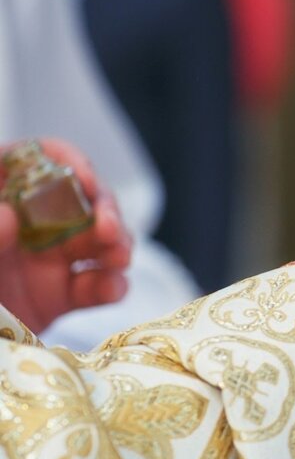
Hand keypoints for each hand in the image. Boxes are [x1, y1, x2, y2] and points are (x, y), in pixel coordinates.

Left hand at [0, 140, 130, 331]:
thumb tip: (7, 214)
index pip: (28, 159)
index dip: (61, 160)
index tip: (82, 178)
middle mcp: (21, 227)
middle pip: (75, 198)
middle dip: (102, 206)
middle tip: (108, 228)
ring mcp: (42, 262)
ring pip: (95, 239)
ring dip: (118, 243)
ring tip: (119, 258)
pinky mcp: (59, 298)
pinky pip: (96, 285)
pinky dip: (113, 284)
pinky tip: (111, 288)